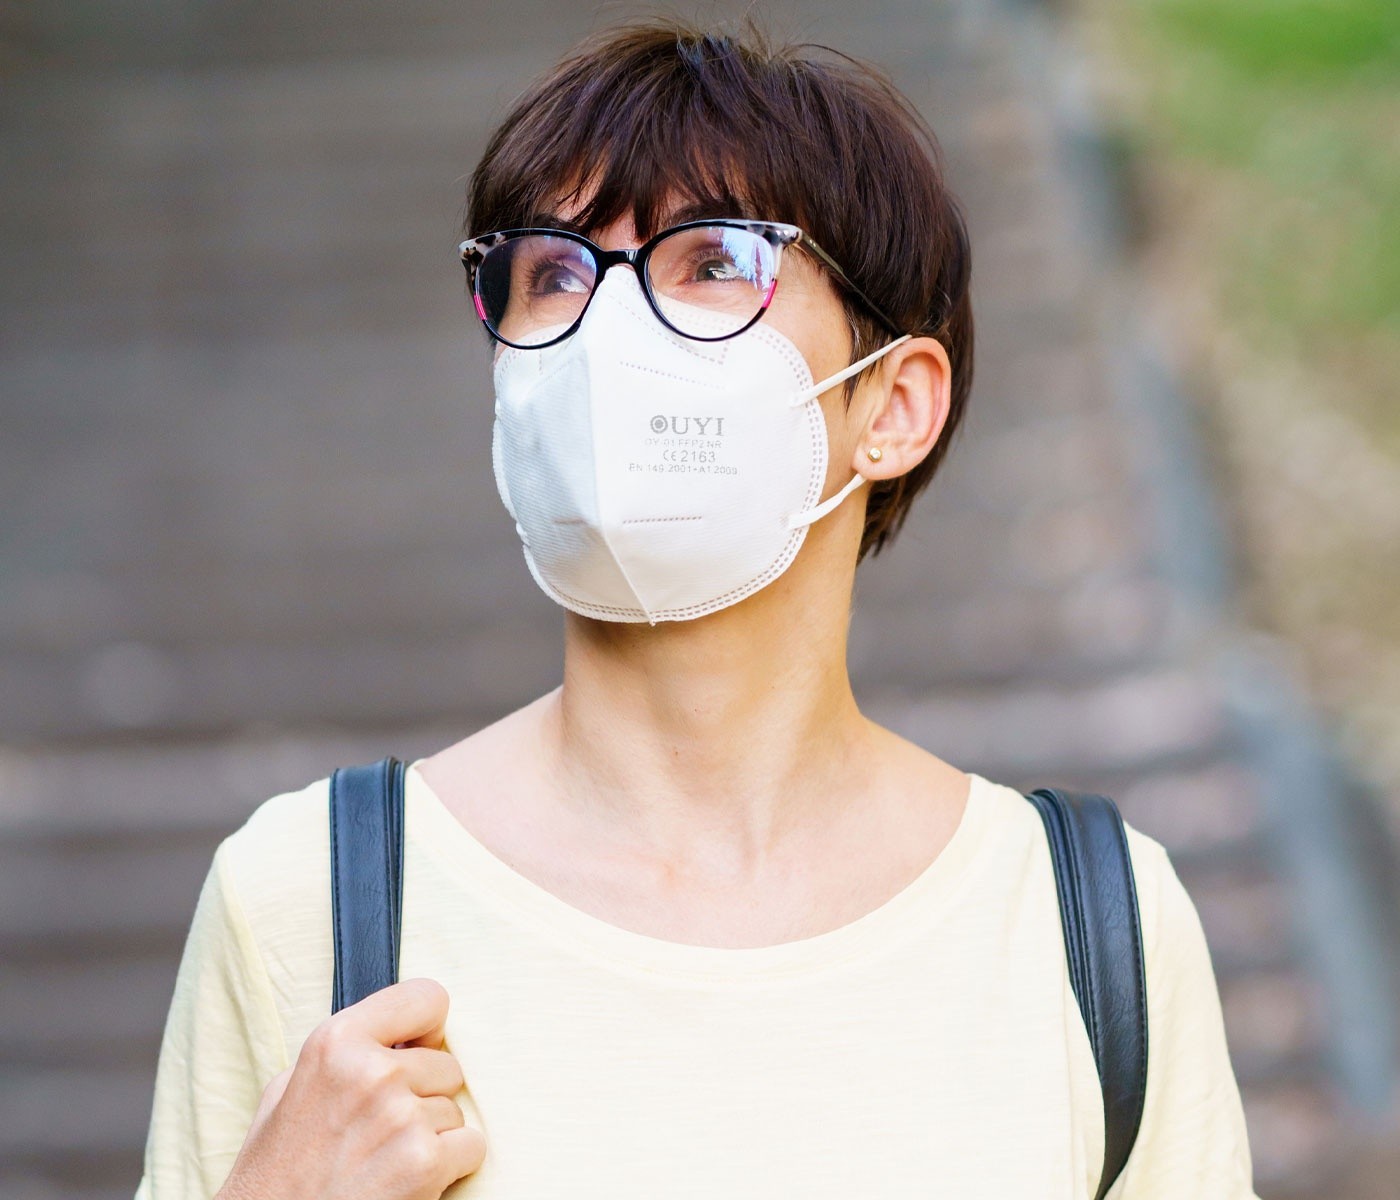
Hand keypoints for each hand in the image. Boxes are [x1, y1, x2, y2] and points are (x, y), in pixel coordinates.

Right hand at [217, 977, 485, 1199]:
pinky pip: (471, 1146)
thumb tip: (395, 1031)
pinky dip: (451, 1166)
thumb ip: (342, 1052)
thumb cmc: (275, 1172)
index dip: (427, 1029)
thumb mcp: (287, 1091)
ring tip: (385, 1159)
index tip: (417, 1051)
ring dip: (432, 1135)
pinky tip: (407, 1179)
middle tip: (383, 1130)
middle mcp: (372, 1072)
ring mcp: (401, 1117)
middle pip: (446, 1064)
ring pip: (455, 1110)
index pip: (426, 997)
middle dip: (424, 1095)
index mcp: (336, 1042)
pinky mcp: (423, 1162)